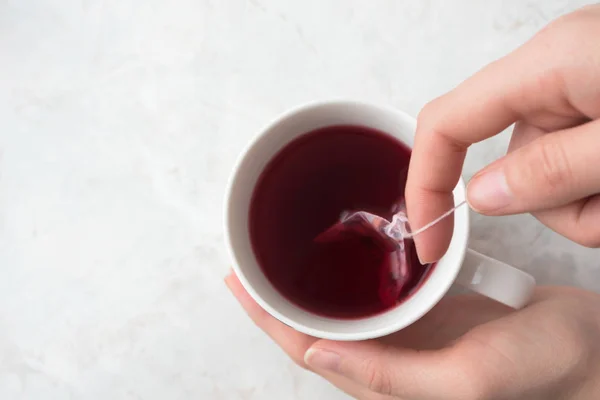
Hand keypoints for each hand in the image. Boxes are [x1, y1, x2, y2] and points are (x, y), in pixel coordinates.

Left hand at [226, 272, 599, 399]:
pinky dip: (347, 277)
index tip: (239, 283)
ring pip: (341, 313)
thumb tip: (319, 353)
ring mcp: (408, 337)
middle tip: (247, 262)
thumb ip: (392, 376)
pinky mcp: (428, 315)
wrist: (588, 349)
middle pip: (316, 331)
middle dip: (278, 301)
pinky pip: (373, 297)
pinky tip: (342, 255)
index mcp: (388, 383)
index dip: (270, 321)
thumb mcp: (467, 376)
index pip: (309, 351)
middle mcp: (390, 362)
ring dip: (307, 287)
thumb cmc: (542, 368)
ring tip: (278, 255)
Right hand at [406, 5, 599, 262]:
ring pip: (549, 175)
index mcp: (546, 66)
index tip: (429, 242)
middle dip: (549, 205)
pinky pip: (579, 168)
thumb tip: (483, 197)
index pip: (446, 124)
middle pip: (509, 161)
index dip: (425, 185)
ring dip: (586, 206)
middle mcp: (555, 75)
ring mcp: (583, 93)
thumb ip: (550, 171)